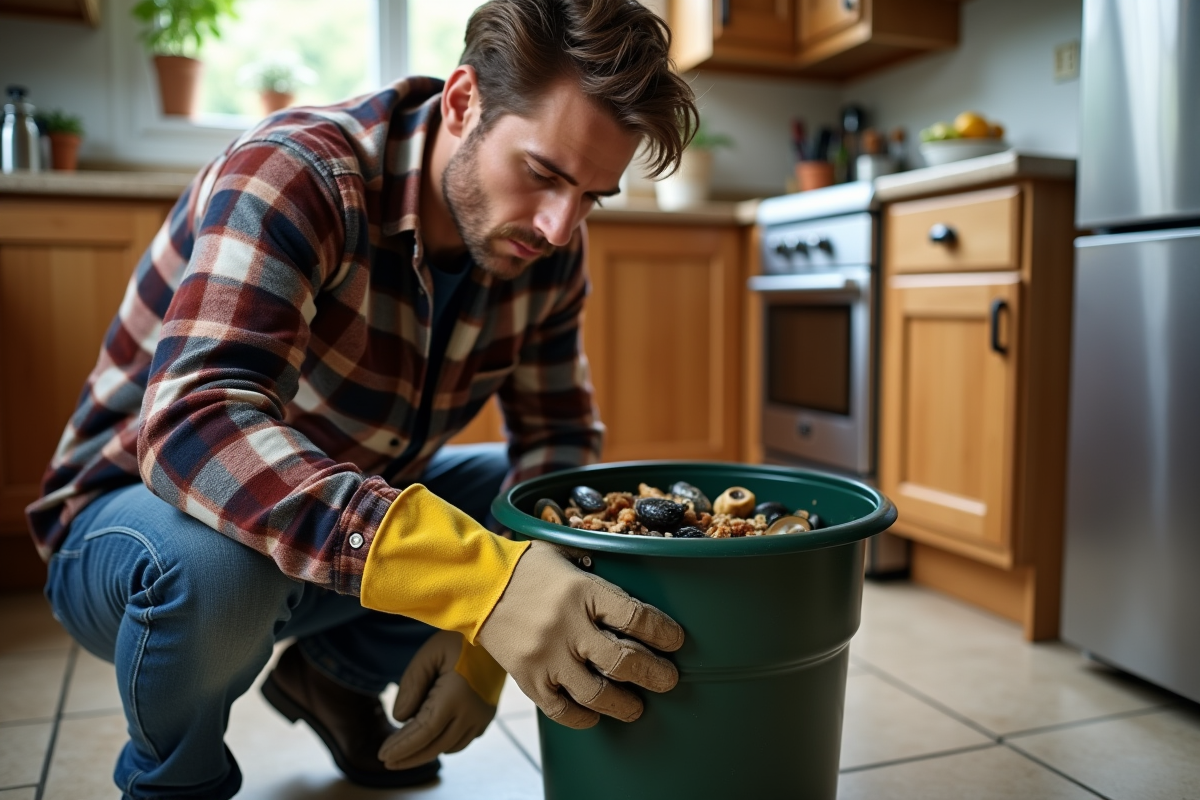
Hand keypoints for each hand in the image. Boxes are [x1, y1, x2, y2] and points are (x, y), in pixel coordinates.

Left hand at [378, 631, 504, 770]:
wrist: (497, 634)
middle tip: (387, 762)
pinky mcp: (487, 717)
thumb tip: (399, 719)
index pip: (423, 733)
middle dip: (409, 757)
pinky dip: (443, 744)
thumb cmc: (459, 640)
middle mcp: (472, 713)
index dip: (402, 747)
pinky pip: (462, 740)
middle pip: (435, 746)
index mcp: (455, 696)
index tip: (382, 756)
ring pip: (449, 747)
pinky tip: (429, 738)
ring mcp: (482, 717)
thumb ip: (411, 685)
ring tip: (404, 749)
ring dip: (425, 752)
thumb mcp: (429, 654)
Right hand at [476, 541, 683, 728]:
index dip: (663, 633)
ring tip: (637, 707)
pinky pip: (561, 710)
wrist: (477, 584)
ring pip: (597, 693)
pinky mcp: (527, 677)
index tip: (675, 641)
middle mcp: (567, 625)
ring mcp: (546, 655)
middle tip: (668, 680)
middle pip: (624, 661)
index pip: (635, 617)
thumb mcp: (566, 556)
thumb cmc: (527, 568)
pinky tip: (595, 715)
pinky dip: (583, 718)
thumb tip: (632, 578)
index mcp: (582, 590)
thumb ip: (597, 569)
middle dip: (655, 674)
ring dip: (624, 705)